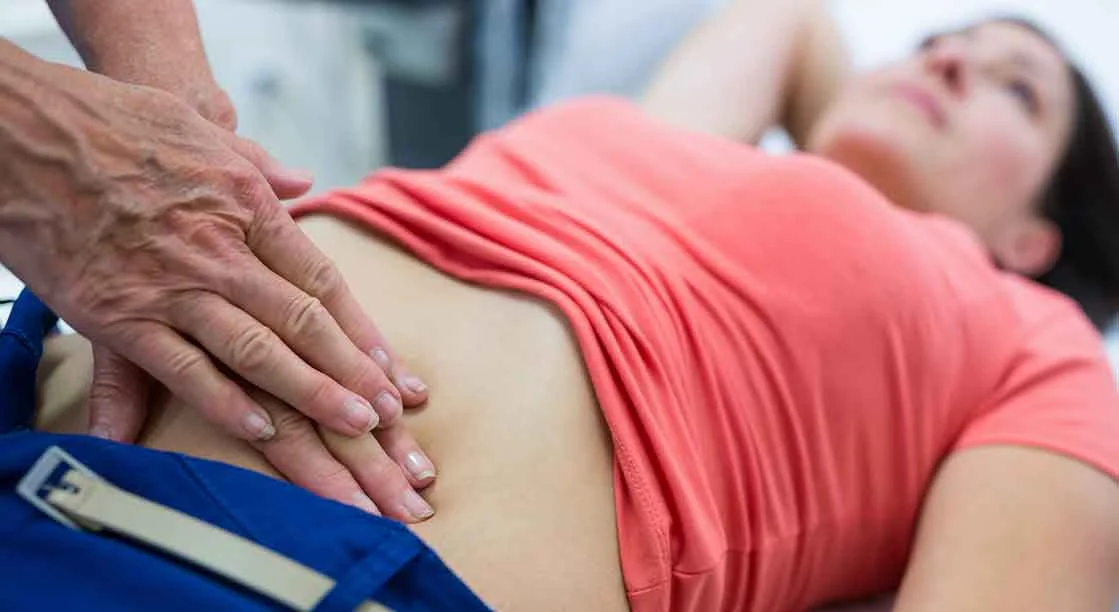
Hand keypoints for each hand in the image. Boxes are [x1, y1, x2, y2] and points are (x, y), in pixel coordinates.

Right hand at [0, 59, 431, 513]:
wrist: (32, 131)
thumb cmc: (119, 124)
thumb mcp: (202, 131)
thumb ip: (258, 163)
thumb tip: (303, 180)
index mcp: (248, 206)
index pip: (320, 279)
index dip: (359, 329)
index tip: (388, 367)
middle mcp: (222, 250)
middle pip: (302, 322)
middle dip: (351, 373)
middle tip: (388, 415)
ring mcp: (174, 286)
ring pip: (258, 350)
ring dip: (310, 394)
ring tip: (353, 430)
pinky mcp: (121, 315)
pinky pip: (182, 368)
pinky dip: (225, 403)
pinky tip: (262, 432)